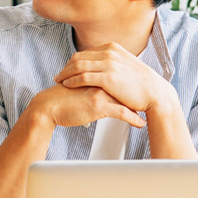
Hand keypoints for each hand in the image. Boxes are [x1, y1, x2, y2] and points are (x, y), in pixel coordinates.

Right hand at [31, 82, 145, 129]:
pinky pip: (122, 113)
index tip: (140, 92)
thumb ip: (92, 86)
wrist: (48, 106)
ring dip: (139, 108)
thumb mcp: (79, 87)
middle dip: (138, 95)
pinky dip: (133, 119)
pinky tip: (140, 124)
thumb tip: (104, 92)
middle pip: (125, 87)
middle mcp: (100, 80)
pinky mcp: (98, 105)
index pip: (118, 77)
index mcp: (95, 73)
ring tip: (148, 113)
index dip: (130, 85)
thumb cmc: (62, 99)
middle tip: (149, 101)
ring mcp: (100, 92)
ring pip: (126, 100)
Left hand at [54, 43, 174, 114]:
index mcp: (112, 48)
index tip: (66, 69)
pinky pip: (83, 77)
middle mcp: (109, 52)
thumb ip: (111, 62)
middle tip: (58, 76)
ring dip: (65, 73)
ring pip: (78, 65)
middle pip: (79, 57)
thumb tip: (100, 65)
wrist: (155, 93)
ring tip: (59, 81)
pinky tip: (67, 85)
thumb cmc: (141, 83)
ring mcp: (109, 64)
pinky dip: (72, 80)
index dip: (73, 61)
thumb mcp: (125, 65)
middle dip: (66, 67)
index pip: (85, 52)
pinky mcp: (108, 77)